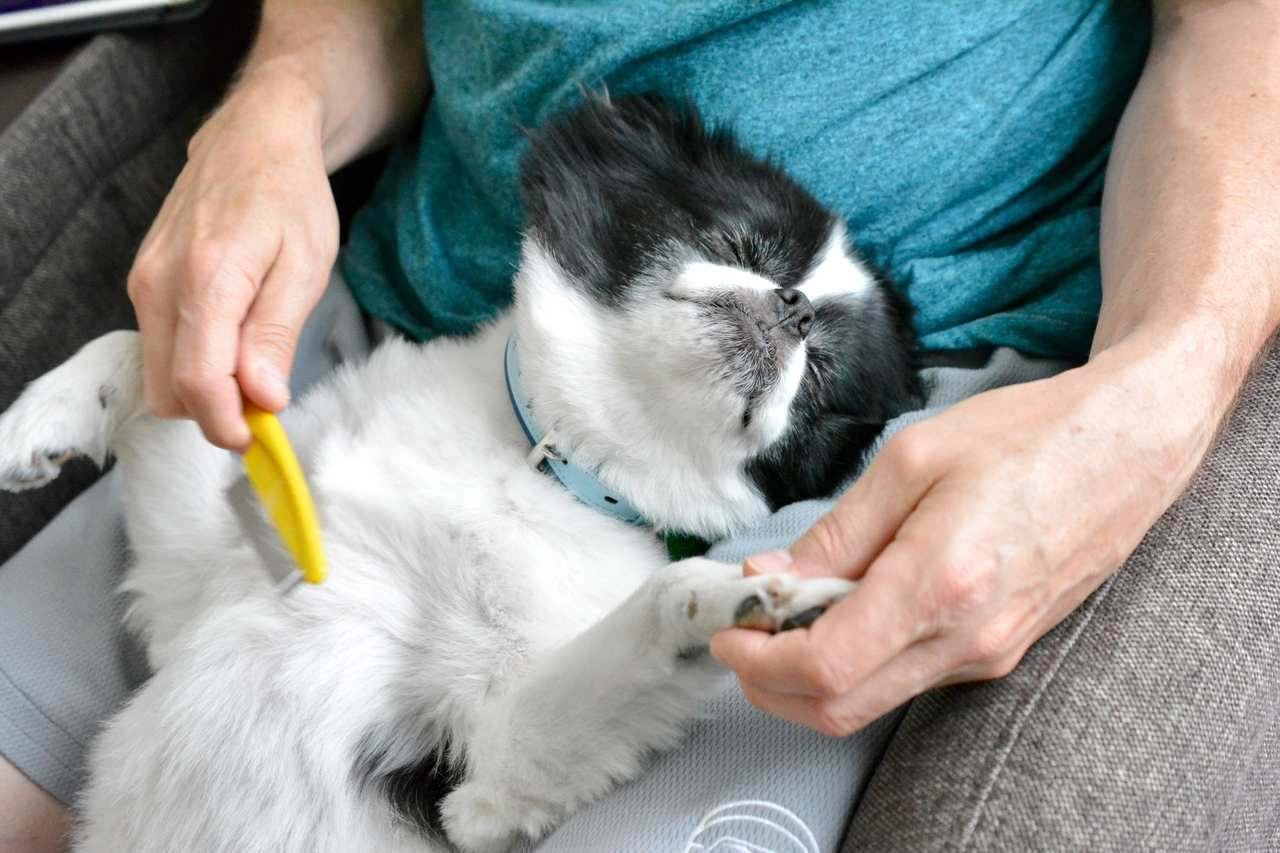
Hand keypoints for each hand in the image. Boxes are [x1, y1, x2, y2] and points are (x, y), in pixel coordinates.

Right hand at [127, 70, 338, 448]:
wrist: (254, 136)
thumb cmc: (290, 196)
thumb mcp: (305, 266)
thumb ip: (276, 335)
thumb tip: (262, 397)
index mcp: (206, 281)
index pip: (198, 383)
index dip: (228, 424)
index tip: (261, 436)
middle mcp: (159, 285)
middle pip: (169, 390)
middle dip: (215, 412)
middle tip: (266, 400)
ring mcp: (144, 282)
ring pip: (158, 374)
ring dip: (203, 390)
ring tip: (255, 365)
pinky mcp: (143, 281)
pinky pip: (159, 346)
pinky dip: (193, 362)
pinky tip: (234, 342)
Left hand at [710, 339, 1222, 735]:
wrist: (1129, 445)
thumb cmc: (1027, 435)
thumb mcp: (912, 459)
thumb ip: (837, 532)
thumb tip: (772, 581)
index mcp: (940, 583)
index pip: (823, 668)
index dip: (757, 660)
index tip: (726, 629)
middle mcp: (968, 637)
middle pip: (839, 706)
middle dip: (770, 683)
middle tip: (742, 630)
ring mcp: (989, 652)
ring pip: (872, 698)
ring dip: (810, 673)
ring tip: (787, 609)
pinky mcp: (1001, 649)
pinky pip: (909, 675)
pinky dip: (858, 659)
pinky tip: (844, 607)